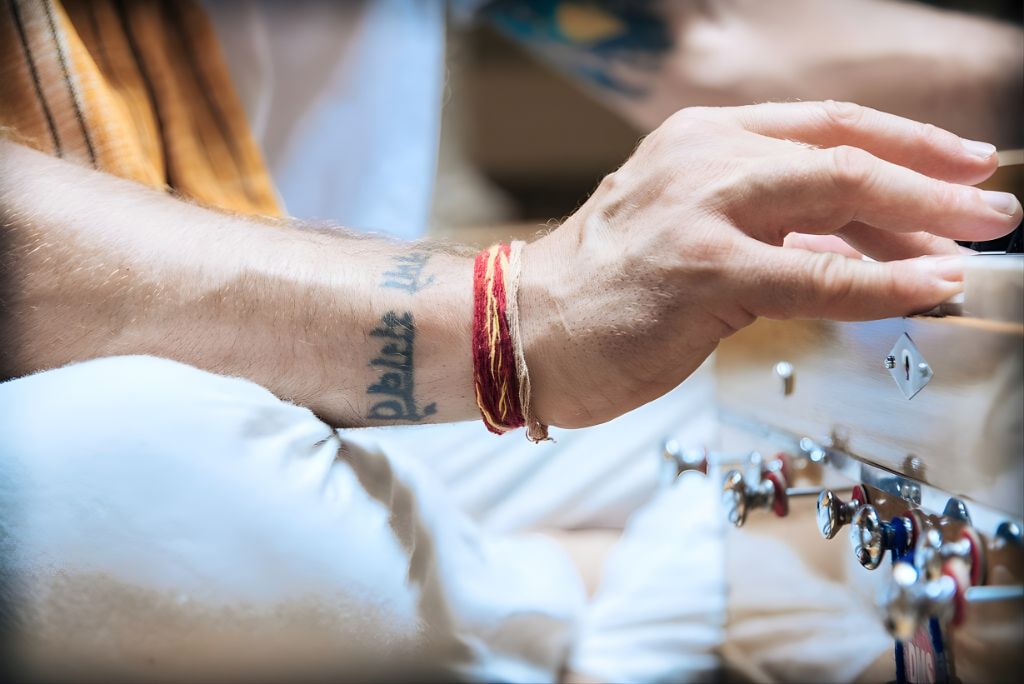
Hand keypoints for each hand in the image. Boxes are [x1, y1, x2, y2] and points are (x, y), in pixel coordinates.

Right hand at [520, 101, 1020, 427]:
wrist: (520, 329)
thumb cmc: (602, 288)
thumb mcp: (683, 229)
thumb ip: (763, 228)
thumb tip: (854, 248)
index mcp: (698, 140)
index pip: (822, 126)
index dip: (903, 141)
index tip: (961, 165)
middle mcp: (702, 158)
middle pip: (844, 152)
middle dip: (932, 178)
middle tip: (994, 205)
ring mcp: (701, 210)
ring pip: (839, 198)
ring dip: (925, 221)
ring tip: (980, 244)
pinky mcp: (702, 272)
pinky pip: (816, 277)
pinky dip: (884, 283)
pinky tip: (934, 285)